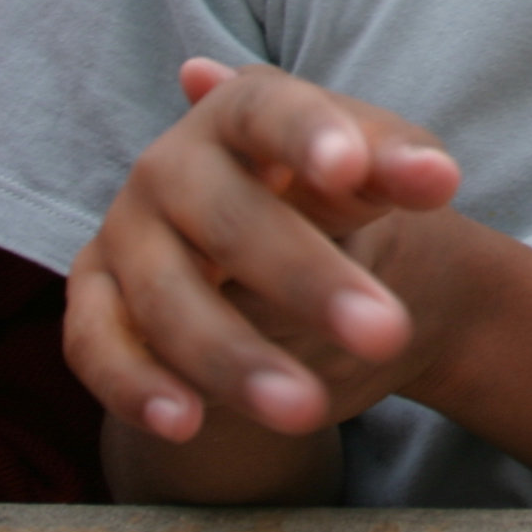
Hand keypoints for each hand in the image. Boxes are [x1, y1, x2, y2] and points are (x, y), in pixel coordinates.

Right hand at [63, 61, 460, 445]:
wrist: (271, 253)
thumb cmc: (328, 194)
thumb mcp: (371, 174)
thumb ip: (401, 169)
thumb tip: (437, 176)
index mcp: (241, 108)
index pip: (271, 111)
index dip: (308, 136)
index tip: (350, 169)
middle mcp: (170, 163)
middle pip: (227, 218)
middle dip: (306, 279)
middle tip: (385, 331)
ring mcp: (125, 230)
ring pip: (167, 296)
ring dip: (232, 357)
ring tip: (307, 409)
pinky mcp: (94, 297)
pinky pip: (96, 344)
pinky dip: (134, 386)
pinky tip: (186, 422)